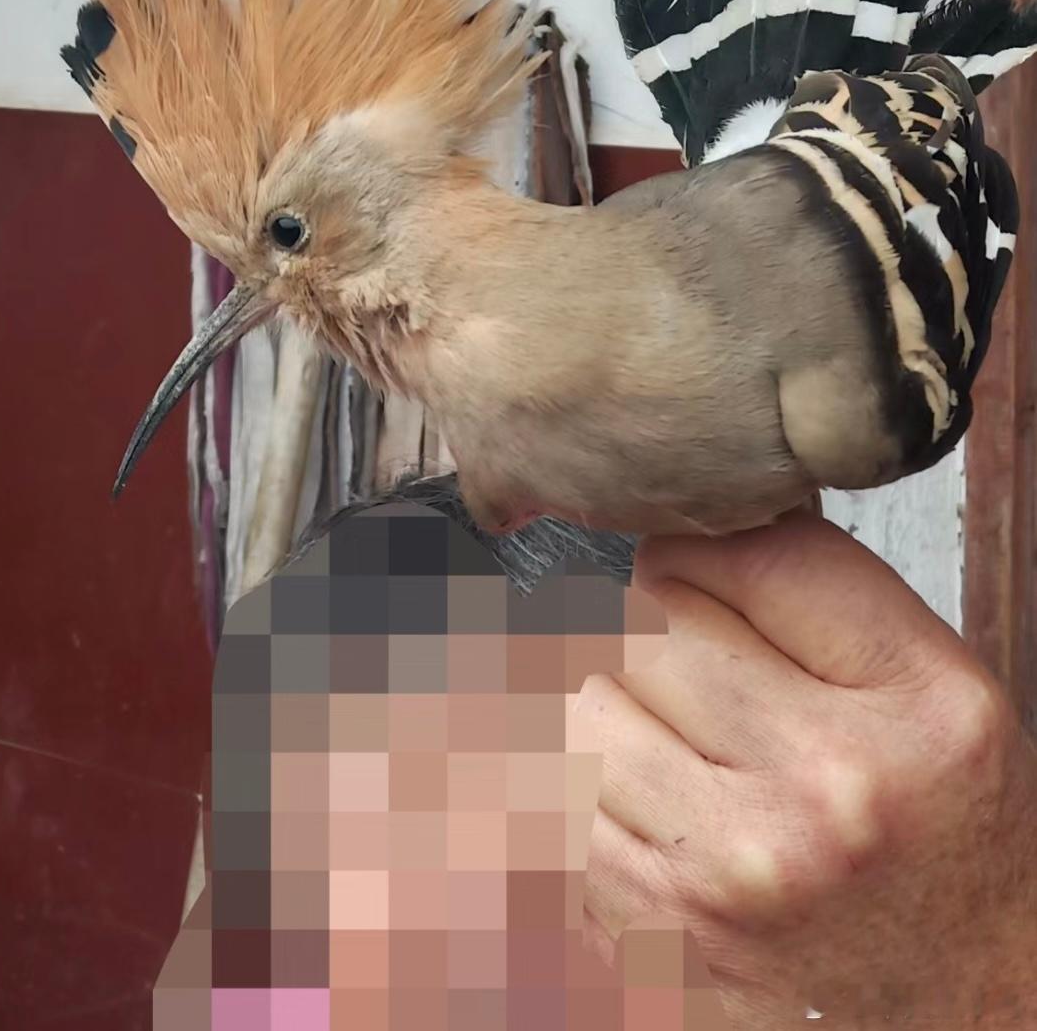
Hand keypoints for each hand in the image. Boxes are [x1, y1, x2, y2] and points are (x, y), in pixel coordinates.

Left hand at [576, 514, 1036, 1029]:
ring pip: (575, 696)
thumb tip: (684, 518)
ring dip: (595, 693)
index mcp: (916, 710)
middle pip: (645, 617)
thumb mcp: (935, 696)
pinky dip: (563, 775)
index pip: (747, 553)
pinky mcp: (646, 926)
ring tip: (645, 720)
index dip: (699, 548)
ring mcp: (724, 868)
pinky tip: (619, 789)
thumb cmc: (938, 839)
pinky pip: (545, 793)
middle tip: (671, 653)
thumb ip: (822, 594)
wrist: (954, 1012)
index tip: (690, 570)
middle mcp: (823, 788)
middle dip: (642, 619)